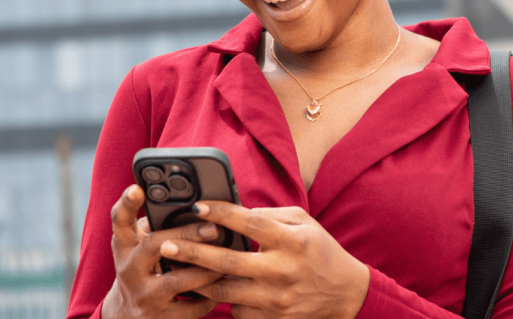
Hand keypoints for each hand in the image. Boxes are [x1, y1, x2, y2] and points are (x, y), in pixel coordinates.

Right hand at [102, 185, 224, 318]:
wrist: (128, 317)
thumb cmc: (142, 270)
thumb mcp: (139, 248)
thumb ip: (156, 227)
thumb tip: (193, 206)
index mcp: (124, 247)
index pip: (119, 220)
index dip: (126, 203)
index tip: (137, 188)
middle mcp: (130, 269)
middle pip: (153, 246)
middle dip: (185, 235)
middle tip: (213, 228)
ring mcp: (144, 295)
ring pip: (177, 281)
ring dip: (205, 269)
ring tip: (227, 259)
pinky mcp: (161, 318)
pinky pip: (191, 307)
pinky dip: (210, 297)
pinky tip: (223, 287)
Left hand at [157, 201, 369, 318]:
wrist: (346, 294)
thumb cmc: (320, 251)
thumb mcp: (303, 223)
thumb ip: (270, 216)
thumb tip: (233, 212)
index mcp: (292, 241)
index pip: (251, 224)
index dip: (222, 214)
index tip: (197, 206)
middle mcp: (283, 271)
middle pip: (229, 262)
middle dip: (194, 252)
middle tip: (166, 244)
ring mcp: (277, 299)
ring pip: (226, 291)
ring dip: (199, 279)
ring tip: (179, 267)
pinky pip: (238, 311)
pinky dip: (224, 300)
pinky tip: (214, 289)